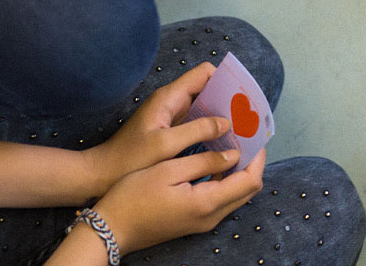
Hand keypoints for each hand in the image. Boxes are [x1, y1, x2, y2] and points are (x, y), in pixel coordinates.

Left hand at [84, 63, 228, 196]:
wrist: (99, 176)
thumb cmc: (128, 159)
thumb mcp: (164, 145)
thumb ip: (196, 130)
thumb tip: (227, 123)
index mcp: (169, 97)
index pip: (205, 73)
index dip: (225, 80)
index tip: (242, 97)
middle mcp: (172, 103)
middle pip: (209, 90)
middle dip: (229, 101)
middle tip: (248, 117)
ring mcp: (171, 118)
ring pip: (205, 108)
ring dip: (222, 117)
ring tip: (241, 131)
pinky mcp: (171, 132)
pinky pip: (198, 124)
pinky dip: (212, 130)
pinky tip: (223, 144)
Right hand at [93, 147, 264, 254]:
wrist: (108, 230)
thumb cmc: (132, 197)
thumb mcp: (168, 170)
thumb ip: (205, 161)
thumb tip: (234, 154)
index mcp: (207, 203)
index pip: (250, 180)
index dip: (257, 156)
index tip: (254, 135)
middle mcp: (211, 217)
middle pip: (248, 189)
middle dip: (252, 162)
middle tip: (245, 137)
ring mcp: (203, 222)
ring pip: (235, 195)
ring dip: (238, 171)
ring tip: (231, 143)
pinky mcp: (194, 221)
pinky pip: (220, 199)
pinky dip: (225, 179)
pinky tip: (214, 161)